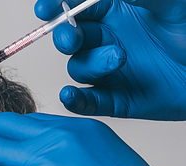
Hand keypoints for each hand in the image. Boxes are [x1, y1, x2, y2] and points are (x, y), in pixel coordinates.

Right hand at [34, 0, 185, 119]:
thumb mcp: (172, 4)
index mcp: (115, 14)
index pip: (75, 7)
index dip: (56, 6)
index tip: (46, 6)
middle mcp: (106, 42)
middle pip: (69, 39)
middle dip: (64, 37)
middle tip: (72, 37)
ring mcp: (108, 72)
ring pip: (79, 68)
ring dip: (91, 64)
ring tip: (118, 59)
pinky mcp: (115, 99)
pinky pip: (87, 102)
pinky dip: (75, 101)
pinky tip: (71, 95)